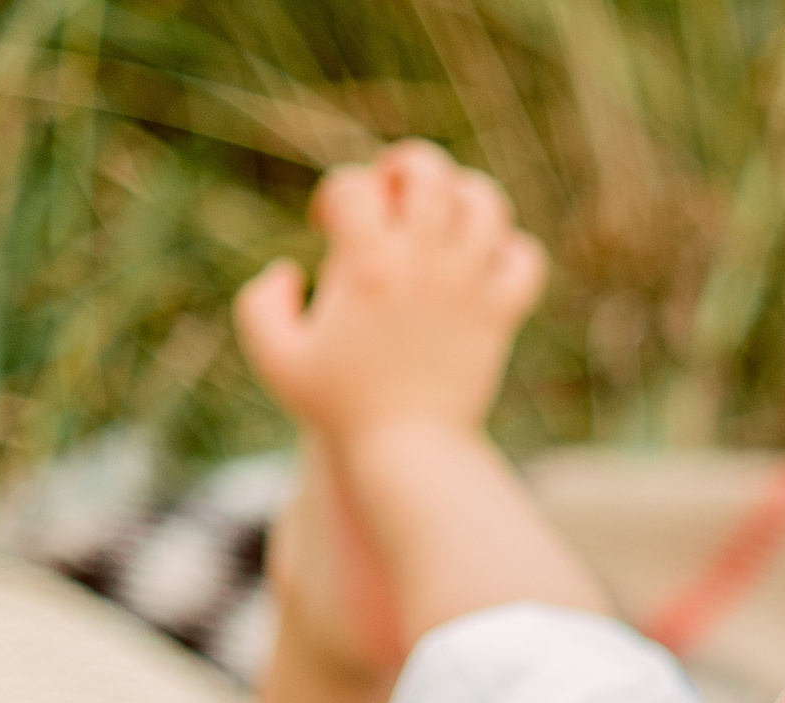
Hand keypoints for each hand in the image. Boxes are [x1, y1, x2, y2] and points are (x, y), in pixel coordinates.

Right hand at [233, 140, 546, 440]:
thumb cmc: (340, 407)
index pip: (355, 185)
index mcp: (365, 266)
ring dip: (462, 198)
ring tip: (443, 221)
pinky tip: (482, 267)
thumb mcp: (276, 358)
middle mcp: (422, 264)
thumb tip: (287, 271)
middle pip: (429, 170)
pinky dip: (510, 252)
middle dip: (406, 168)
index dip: (337, 195)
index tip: (331, 230)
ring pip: (484, 203)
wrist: (409, 452)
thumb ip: (259, 304)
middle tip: (395, 197)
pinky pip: (525, 258)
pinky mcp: (502, 313)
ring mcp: (469, 285)